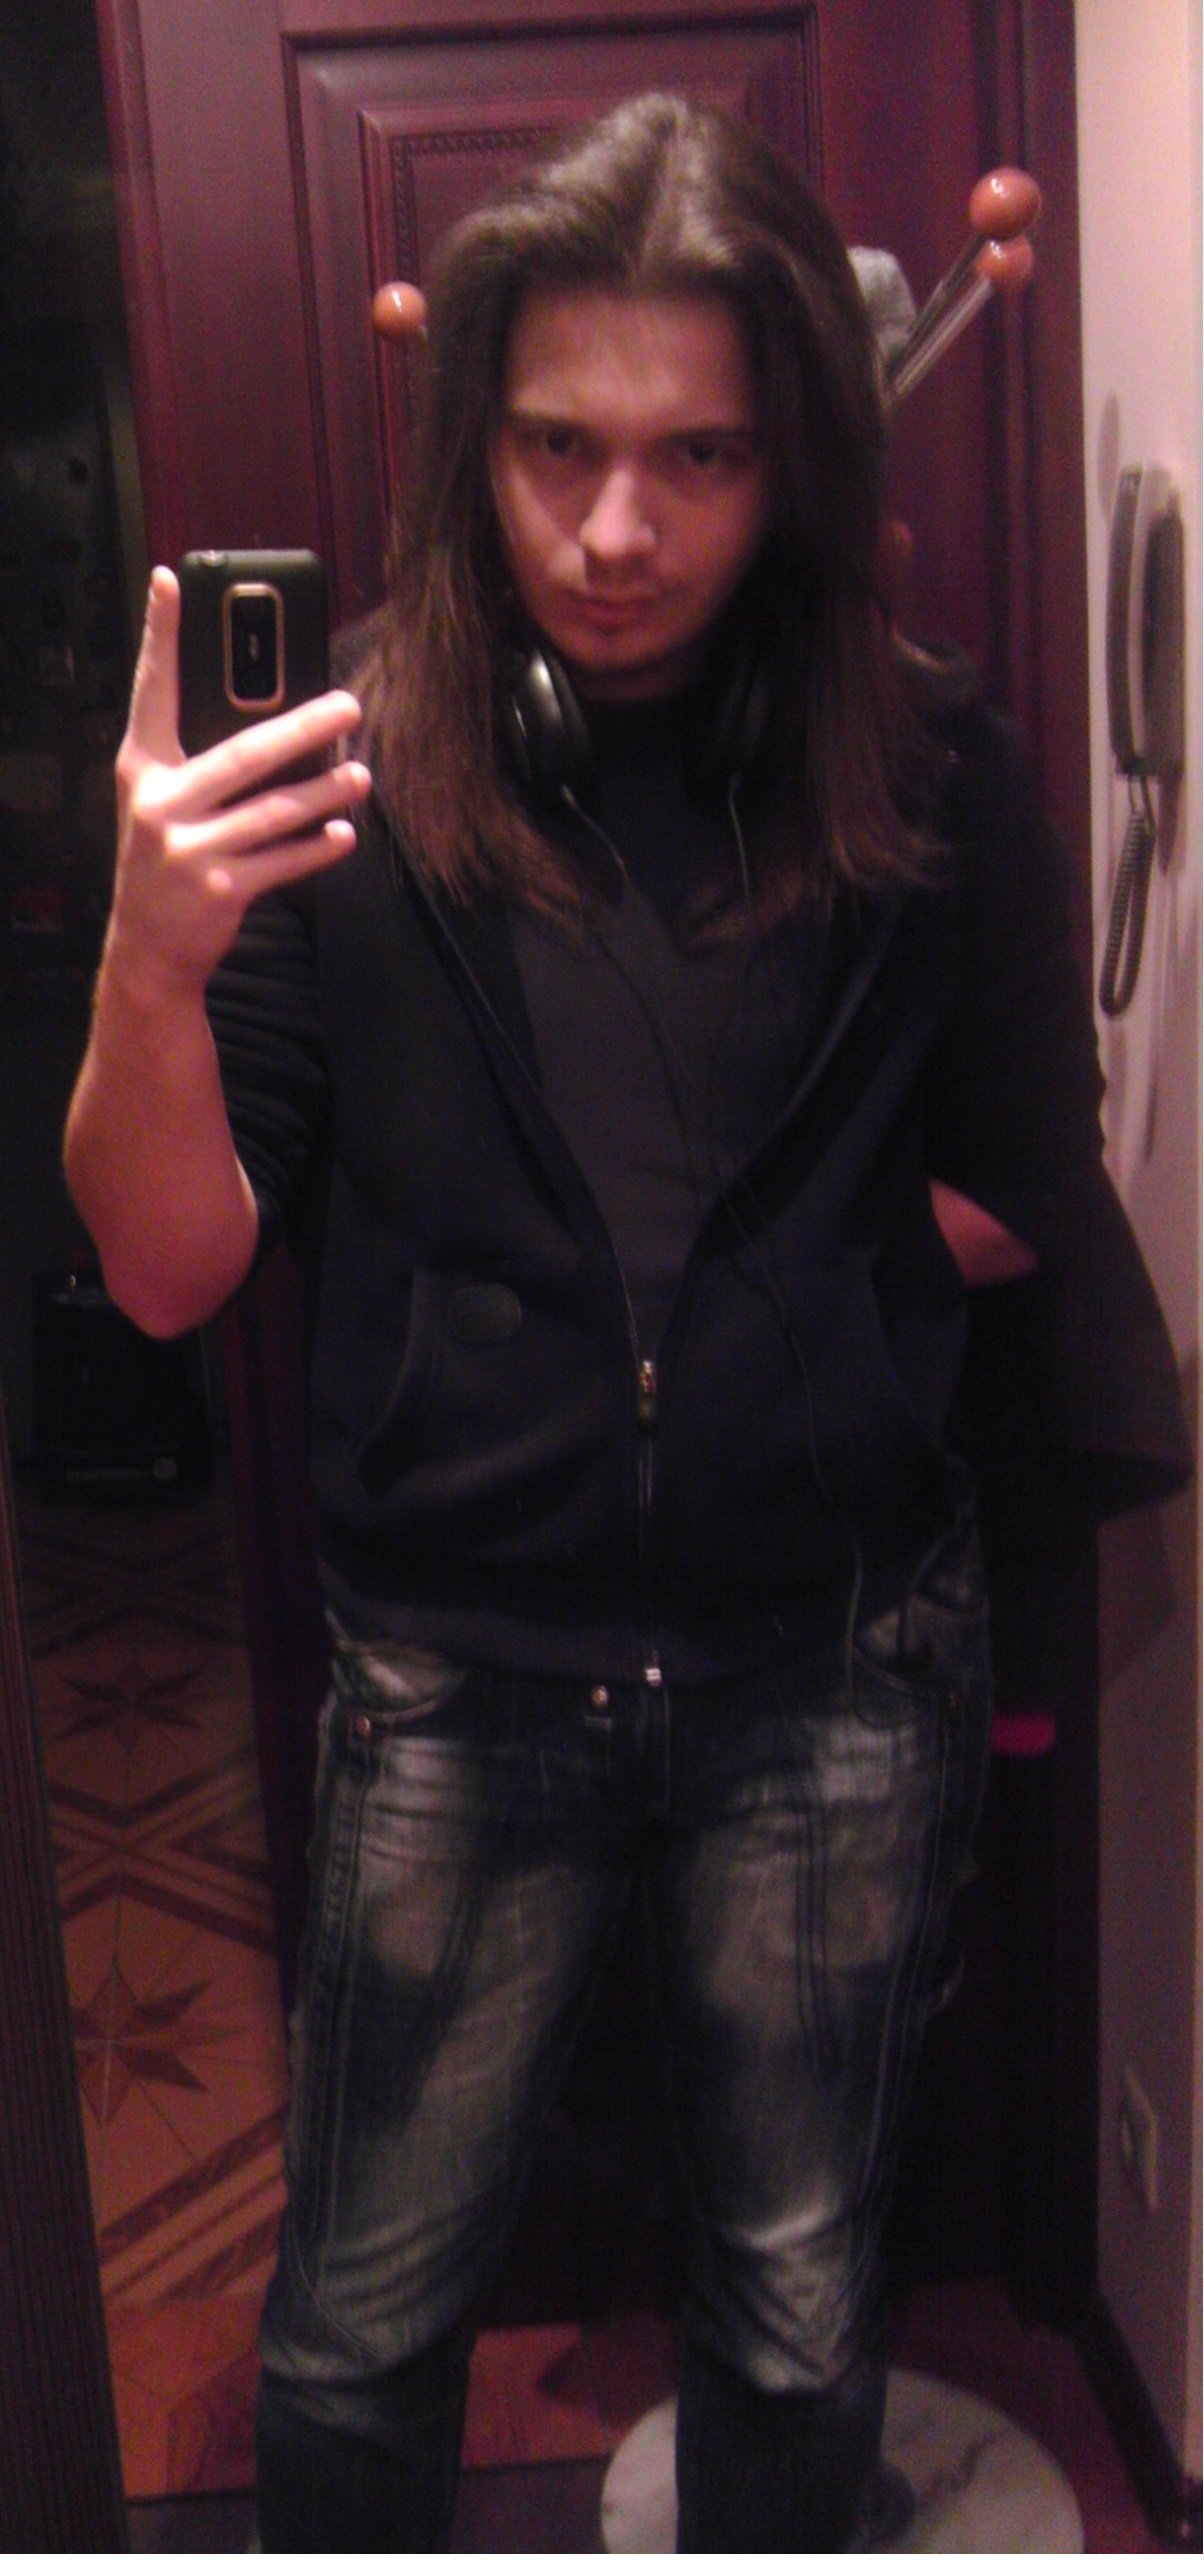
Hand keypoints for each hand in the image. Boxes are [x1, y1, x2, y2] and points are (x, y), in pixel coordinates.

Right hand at [107, 566, 371, 1002]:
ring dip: (324, 792)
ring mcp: (189, 848)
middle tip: (349, 706)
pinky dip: (317, 848)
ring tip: (361, 776)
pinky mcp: (220, 888)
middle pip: (243, 753)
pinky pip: (282, 861)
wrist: (147, 945)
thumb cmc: (165, 857)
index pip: (152, 690)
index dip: (159, 636)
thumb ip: (194, 759)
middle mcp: (160, 803)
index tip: (171, 583)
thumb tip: (273, 716)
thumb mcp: (160, 801)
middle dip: (302, 728)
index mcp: (142, 768)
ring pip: (273, 810)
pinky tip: (344, 834)